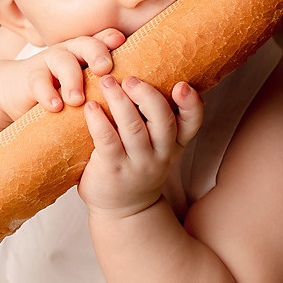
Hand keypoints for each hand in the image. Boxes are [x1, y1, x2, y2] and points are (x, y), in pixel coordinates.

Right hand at [0, 30, 125, 120]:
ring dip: (71, 78)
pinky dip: (47, 93)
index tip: (120, 41)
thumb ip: (106, 85)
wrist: (16, 92)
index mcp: (88, 53)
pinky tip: (55, 107)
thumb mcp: (86, 86)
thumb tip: (139, 99)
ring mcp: (49, 62)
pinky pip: (38, 81)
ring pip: (62, 61)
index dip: (110, 38)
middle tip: (103, 68)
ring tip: (76, 99)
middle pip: (85, 44)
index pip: (102, 40)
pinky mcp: (30, 78)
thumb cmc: (61, 91)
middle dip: (96, 52)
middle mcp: (70, 52)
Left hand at [79, 74, 204, 217]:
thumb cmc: (136, 166)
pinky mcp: (113, 170)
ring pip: (133, 128)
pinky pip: (107, 141)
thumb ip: (159, 119)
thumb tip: (155, 73)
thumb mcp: (157, 147)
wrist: (122, 209)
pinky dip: (99, 121)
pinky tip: (90, 107)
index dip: (191, 104)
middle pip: (162, 121)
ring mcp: (137, 163)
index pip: (192, 122)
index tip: (182, 85)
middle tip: (130, 78)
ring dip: (120, 101)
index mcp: (174, 143)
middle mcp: (161, 154)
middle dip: (147, 95)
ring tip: (107, 81)